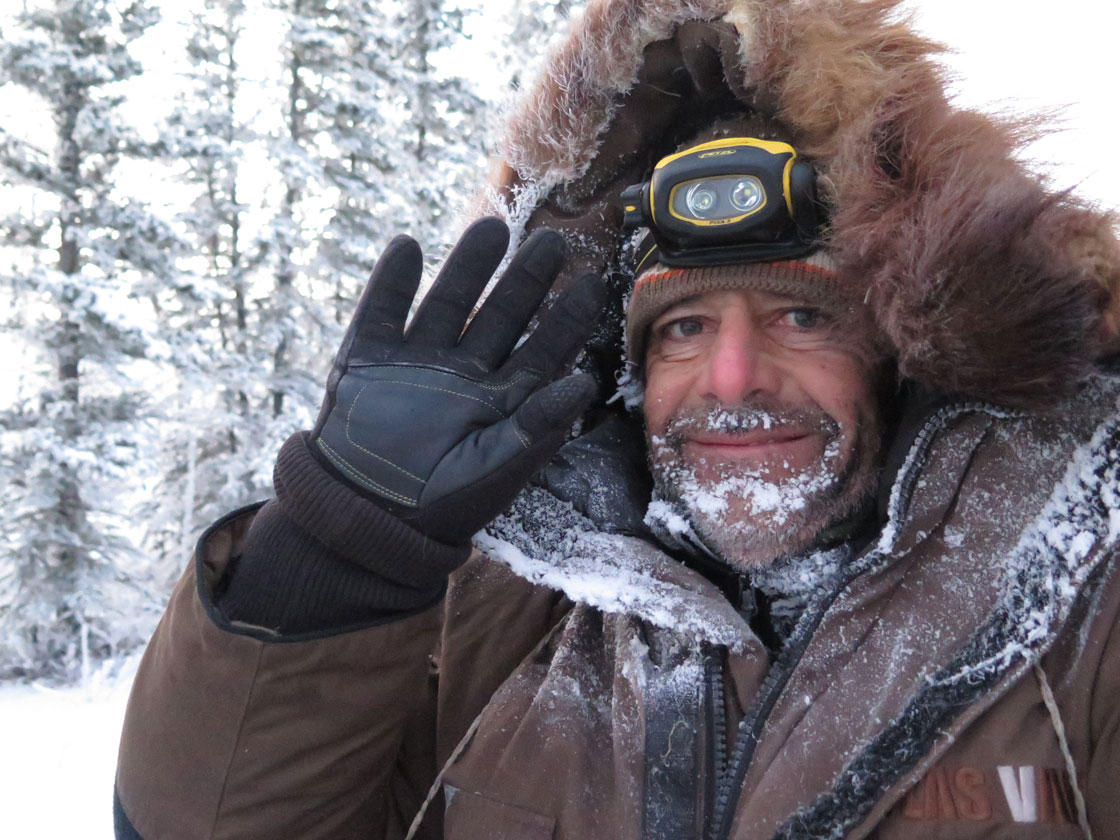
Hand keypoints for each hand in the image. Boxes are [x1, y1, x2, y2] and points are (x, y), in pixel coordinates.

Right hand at [311, 217, 605, 544]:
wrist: (367, 519)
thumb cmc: (442, 503)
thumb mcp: (497, 468)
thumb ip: (537, 424)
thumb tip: (583, 382)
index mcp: (500, 398)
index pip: (542, 349)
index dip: (567, 318)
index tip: (594, 285)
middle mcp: (463, 372)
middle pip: (500, 314)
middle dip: (525, 279)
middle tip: (551, 241)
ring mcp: (416, 361)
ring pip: (447, 301)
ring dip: (466, 266)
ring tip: (491, 227)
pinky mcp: (368, 359)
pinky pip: (381, 311)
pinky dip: (392, 281)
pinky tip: (408, 247)